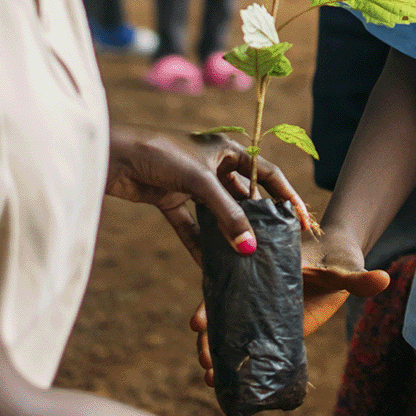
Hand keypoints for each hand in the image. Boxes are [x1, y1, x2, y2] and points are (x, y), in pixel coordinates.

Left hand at [105, 129, 310, 265]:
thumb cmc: (162, 153)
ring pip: (216, 213)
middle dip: (255, 220)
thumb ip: (226, 215)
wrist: (113, 155)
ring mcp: (190, 183)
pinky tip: (209, 266)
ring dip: (226, 235)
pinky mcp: (169, 198)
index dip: (286, 195)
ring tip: (244, 260)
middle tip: (272, 246)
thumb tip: (249, 248)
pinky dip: (198, 243)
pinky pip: (190, 226)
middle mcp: (212, 164)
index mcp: (227, 149)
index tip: (302, 219)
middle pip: (241, 196)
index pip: (266, 173)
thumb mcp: (200, 182)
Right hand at [191, 228, 389, 385]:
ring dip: (216, 350)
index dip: (211, 303)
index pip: (231, 286)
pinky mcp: (278, 328)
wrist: (339, 256)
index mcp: (265, 270)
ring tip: (208, 375)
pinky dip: (236, 358)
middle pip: (224, 311)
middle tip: (203, 359)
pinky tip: (220, 380)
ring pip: (231, 329)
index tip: (196, 322)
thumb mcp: (346, 267)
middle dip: (210, 336)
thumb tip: (384, 280)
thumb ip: (361, 278)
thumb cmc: (339, 258)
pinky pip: (252, 343)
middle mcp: (259, 289)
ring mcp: (266, 309)